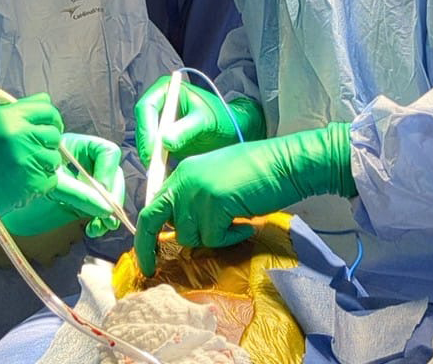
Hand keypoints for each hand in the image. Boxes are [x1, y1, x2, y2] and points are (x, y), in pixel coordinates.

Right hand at [0, 93, 63, 266]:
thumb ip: (10, 115)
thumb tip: (36, 108)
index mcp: (6, 118)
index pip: (46, 108)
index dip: (48, 117)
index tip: (46, 124)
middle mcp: (20, 136)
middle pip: (53, 132)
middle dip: (47, 139)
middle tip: (35, 147)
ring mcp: (28, 161)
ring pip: (54, 157)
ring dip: (43, 161)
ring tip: (23, 166)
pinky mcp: (32, 185)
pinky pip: (50, 178)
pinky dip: (41, 180)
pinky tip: (22, 180)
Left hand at [0, 133, 125, 236]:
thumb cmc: (18, 184)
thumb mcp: (49, 187)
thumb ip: (77, 194)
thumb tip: (106, 207)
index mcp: (74, 148)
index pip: (106, 152)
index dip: (108, 171)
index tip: (102, 191)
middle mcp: (83, 164)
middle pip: (113, 174)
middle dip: (114, 196)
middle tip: (108, 217)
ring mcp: (84, 183)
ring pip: (111, 193)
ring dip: (110, 212)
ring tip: (99, 228)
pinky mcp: (82, 202)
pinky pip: (101, 208)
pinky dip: (102, 220)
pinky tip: (92, 230)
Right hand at [134, 76, 266, 164]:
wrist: (234, 130)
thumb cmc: (223, 117)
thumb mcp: (206, 120)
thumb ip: (186, 129)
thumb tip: (165, 142)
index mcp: (167, 90)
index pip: (146, 108)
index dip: (146, 129)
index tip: (152, 150)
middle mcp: (160, 106)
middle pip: (143, 127)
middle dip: (147, 148)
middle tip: (153, 168)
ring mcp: (160, 124)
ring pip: (147, 142)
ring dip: (151, 159)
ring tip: (159, 176)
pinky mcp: (163, 141)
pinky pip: (156, 153)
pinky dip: (159, 165)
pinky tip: (165, 177)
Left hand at [135, 121, 356, 275]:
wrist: (286, 163)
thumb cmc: (260, 172)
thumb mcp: (216, 180)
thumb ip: (195, 198)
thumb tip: (181, 226)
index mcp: (183, 173)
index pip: (152, 205)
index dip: (146, 232)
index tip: (146, 254)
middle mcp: (184, 180)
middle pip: (152, 219)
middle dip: (147, 247)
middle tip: (149, 268)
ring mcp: (197, 191)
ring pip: (189, 235)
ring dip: (212, 238)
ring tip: (235, 224)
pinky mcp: (214, 203)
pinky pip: (214, 238)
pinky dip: (231, 238)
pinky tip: (245, 225)